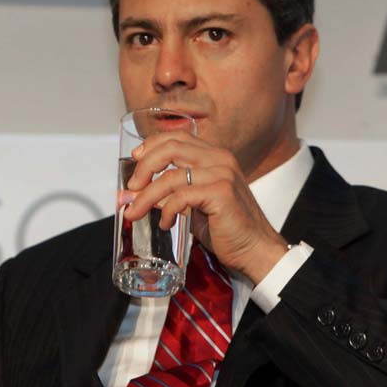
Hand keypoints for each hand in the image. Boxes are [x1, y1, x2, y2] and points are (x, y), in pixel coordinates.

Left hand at [122, 132, 288, 281]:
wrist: (255, 250)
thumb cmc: (225, 228)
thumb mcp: (194, 204)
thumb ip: (171, 193)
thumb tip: (135, 193)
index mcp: (215, 156)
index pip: (178, 137)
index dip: (152, 145)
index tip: (135, 159)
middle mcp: (220, 159)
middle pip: (171, 148)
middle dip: (144, 166)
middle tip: (131, 188)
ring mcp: (222, 174)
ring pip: (171, 176)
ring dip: (147, 196)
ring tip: (135, 212)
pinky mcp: (222, 193)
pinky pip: (182, 197)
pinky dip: (166, 211)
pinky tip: (165, 224)